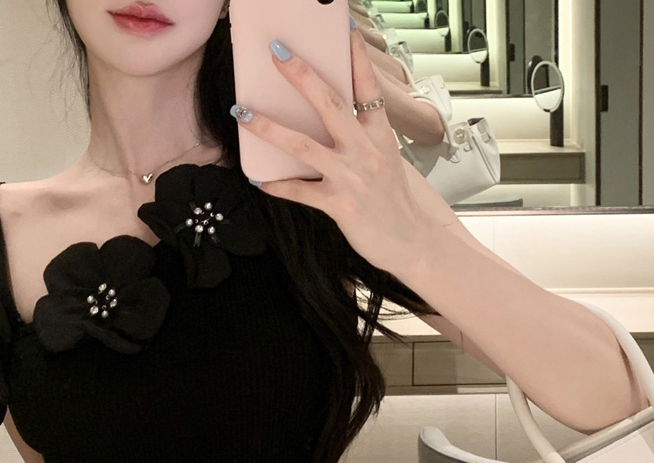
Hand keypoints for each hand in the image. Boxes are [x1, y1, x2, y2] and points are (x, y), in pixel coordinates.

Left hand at [231, 24, 442, 279]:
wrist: (410, 242)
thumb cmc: (396, 202)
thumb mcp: (387, 161)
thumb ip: (363, 138)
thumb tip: (332, 120)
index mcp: (380, 137)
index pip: (368, 88)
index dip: (354, 57)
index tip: (342, 29)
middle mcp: (365, 151)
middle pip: (330, 104)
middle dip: (301, 76)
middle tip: (277, 54)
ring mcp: (350, 177)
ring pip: (303, 146)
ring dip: (269, 128)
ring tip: (243, 113)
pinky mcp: (338, 205)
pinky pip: (300, 192)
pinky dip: (277, 186)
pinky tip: (260, 180)